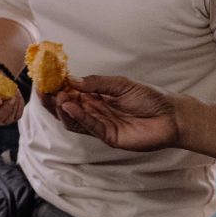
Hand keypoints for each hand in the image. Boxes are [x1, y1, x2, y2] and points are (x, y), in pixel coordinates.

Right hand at [51, 75, 179, 151]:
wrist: (171, 116)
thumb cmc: (149, 97)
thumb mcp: (121, 84)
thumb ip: (96, 83)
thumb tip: (71, 80)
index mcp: (96, 97)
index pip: (71, 93)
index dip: (57, 87)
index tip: (45, 79)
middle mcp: (95, 111)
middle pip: (67, 108)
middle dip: (53, 100)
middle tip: (44, 91)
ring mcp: (101, 125)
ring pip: (74, 120)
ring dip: (64, 109)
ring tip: (59, 98)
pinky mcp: (108, 137)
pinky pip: (90, 127)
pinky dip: (79, 117)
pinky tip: (71, 108)